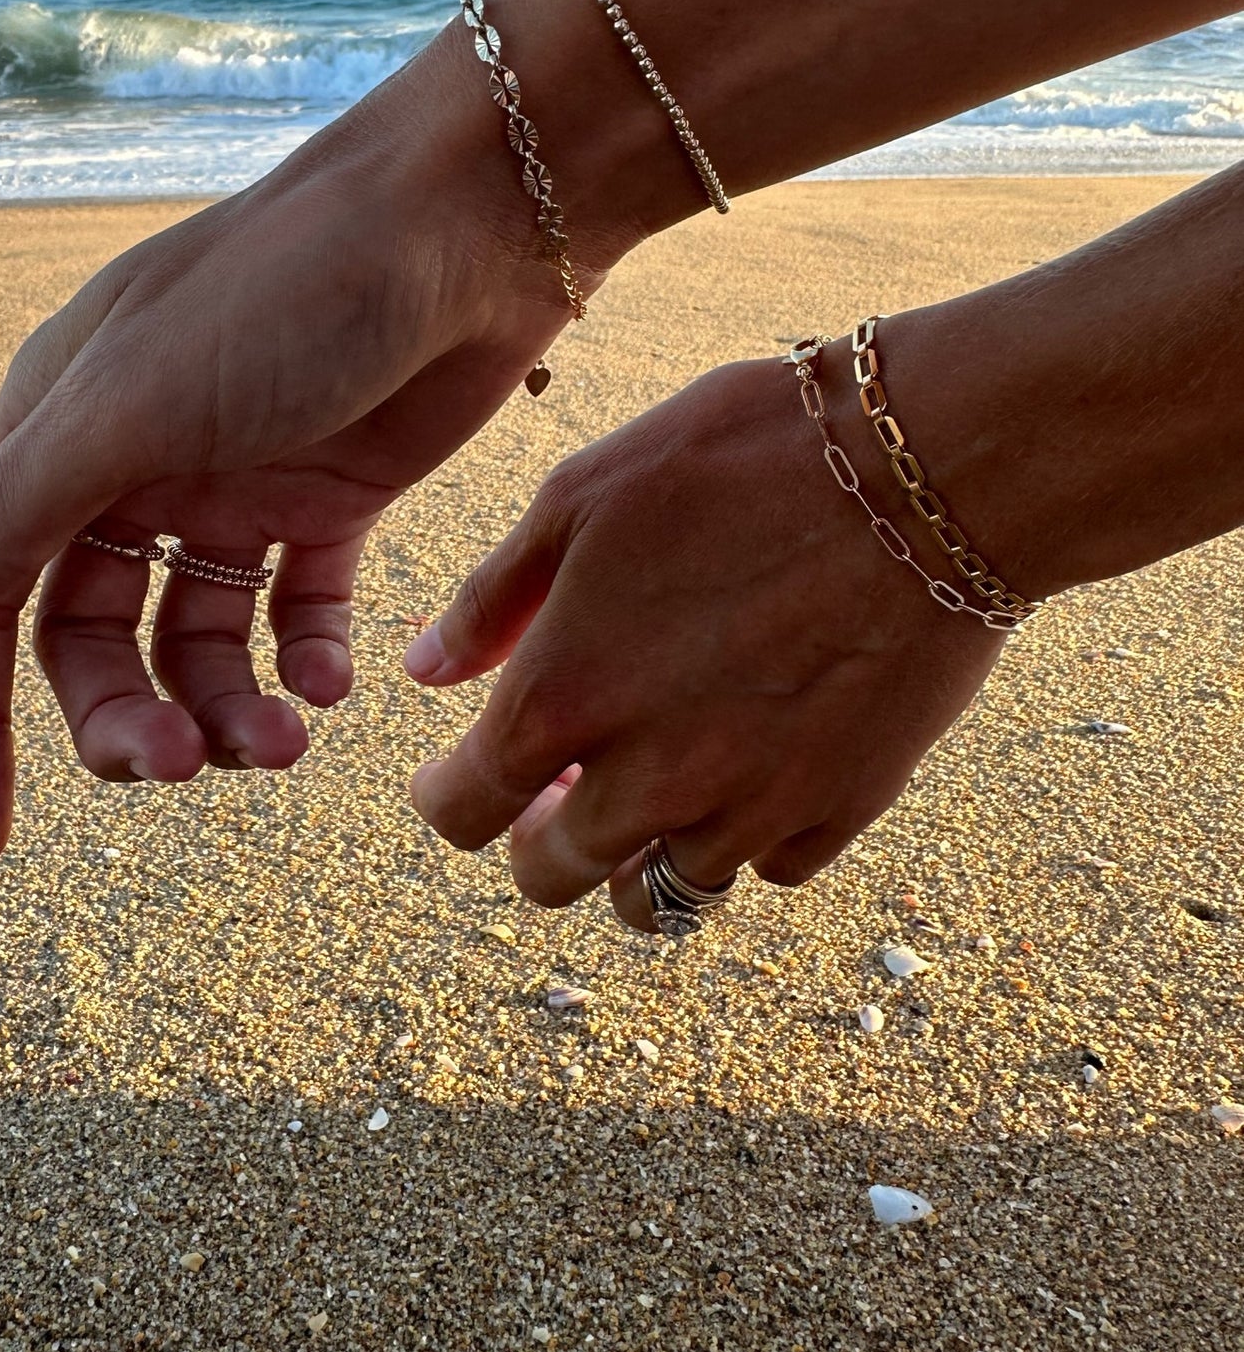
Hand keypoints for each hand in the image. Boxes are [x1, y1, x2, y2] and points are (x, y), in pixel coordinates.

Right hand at [0, 13, 624, 870]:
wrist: (468, 220)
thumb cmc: (286, 292)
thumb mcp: (128, 411)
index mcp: (53, 435)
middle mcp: (132, 465)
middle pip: (91, 642)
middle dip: (124, 721)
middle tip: (177, 768)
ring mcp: (234, 482)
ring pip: (199, 643)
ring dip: (224, 711)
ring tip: (278, 746)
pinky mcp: (333, 494)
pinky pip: (296, 609)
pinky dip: (305, 660)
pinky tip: (332, 684)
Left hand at [405, 348, 1005, 927]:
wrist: (926, 471)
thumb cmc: (740, 457)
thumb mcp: (585, 494)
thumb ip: (493, 599)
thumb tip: (425, 671)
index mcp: (566, 699)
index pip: (465, 812)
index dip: (448, 799)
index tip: (458, 777)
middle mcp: (650, 780)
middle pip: (552, 877)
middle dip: (537, 838)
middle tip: (559, 781)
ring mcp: (751, 808)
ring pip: (661, 894)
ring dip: (637, 853)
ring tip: (653, 786)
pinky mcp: (842, 810)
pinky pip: (768, 866)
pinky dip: (744, 833)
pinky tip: (751, 764)